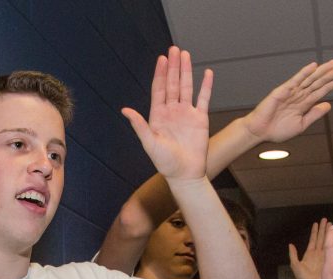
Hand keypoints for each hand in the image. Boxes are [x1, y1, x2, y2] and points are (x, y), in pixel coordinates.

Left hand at [122, 47, 211, 180]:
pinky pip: (204, 99)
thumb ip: (139, 125)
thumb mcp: (150, 143)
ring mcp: (187, 114)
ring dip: (186, 71)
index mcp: (158, 115)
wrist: (185, 174)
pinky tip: (207, 73)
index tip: (162, 59)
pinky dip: (206, 86)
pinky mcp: (201, 119)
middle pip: (173, 84)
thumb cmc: (166, 163)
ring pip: (187, 87)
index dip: (160, 74)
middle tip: (174, 50)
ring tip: (186, 55)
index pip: (159, 89)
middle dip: (173, 67)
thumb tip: (125, 110)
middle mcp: (172, 111)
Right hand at [242, 60, 332, 143]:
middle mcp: (300, 95)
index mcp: (305, 103)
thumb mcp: (301, 125)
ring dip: (323, 71)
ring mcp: (292, 92)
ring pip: (311, 79)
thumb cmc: (278, 130)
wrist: (260, 132)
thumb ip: (314, 114)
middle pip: (320, 81)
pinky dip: (304, 73)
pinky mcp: (282, 91)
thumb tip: (329, 105)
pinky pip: (295, 80)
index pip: (324, 89)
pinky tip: (314, 66)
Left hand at [288, 218, 327, 278]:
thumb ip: (293, 255)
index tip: (316, 223)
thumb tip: (290, 244)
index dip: (314, 231)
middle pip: (321, 238)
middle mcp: (318, 254)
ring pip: (328, 241)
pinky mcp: (332, 260)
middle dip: (323, 229)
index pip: (313, 240)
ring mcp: (326, 257)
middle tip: (326, 219)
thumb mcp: (296, 266)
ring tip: (332, 224)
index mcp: (309, 255)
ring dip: (330, 233)